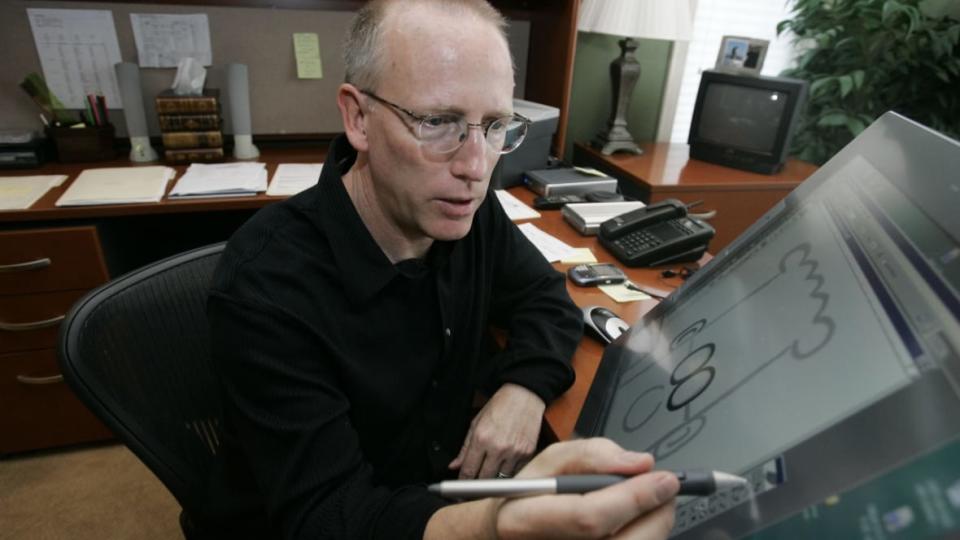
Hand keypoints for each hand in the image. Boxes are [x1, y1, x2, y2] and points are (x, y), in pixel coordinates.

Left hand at [449, 383, 544, 478]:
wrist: (524, 395)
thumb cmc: (500, 406)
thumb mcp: (476, 422)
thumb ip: (464, 447)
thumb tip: (454, 465)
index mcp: (481, 438)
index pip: (468, 470)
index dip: (463, 483)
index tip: (461, 487)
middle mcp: (498, 447)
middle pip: (484, 479)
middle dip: (477, 485)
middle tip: (474, 485)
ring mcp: (515, 452)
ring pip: (501, 479)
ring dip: (495, 480)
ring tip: (491, 474)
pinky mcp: (528, 453)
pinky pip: (517, 472)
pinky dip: (510, 472)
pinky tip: (506, 466)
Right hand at [496, 438, 679, 538]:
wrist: (513, 531)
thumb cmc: (528, 498)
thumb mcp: (548, 462)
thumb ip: (590, 455)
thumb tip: (638, 463)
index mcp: (527, 520)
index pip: (591, 516)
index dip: (634, 497)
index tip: (663, 479)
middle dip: (656, 514)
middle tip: (665, 490)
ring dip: (654, 526)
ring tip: (647, 503)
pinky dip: (644, 536)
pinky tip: (637, 522)